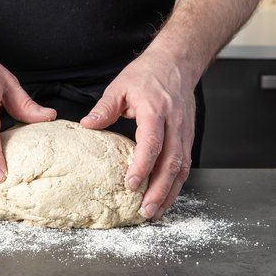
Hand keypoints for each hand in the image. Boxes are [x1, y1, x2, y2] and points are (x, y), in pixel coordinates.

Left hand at [80, 47, 197, 220]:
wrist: (177, 63)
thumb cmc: (148, 74)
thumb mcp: (120, 86)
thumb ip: (104, 108)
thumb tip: (87, 126)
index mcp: (155, 111)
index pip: (152, 143)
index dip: (143, 165)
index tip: (131, 184)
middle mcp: (174, 124)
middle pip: (171, 162)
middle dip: (159, 190)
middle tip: (145, 211)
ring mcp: (184, 132)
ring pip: (182, 168)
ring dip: (170, 193)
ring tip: (155, 212)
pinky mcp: (188, 137)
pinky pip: (185, 164)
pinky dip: (176, 184)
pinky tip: (166, 197)